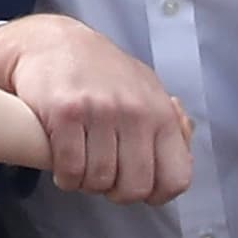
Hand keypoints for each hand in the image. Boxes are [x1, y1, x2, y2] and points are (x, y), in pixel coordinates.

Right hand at [0, 15, 191, 204]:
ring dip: (86, 183)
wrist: (53, 43)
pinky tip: (64, 165)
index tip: (138, 186)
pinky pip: (70, 170)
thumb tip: (185, 152)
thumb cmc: (102, 73)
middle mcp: (135, 112)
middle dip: (116, 192)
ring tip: (82, 166)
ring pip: (99, 181)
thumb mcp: (146, 91)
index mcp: (161, 113)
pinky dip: (65, 177)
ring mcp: (100, 111)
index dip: (157, 194)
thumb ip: (169, 124)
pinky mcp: (65, 113)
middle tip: (104, 178)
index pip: (176, 178)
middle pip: (134, 187)